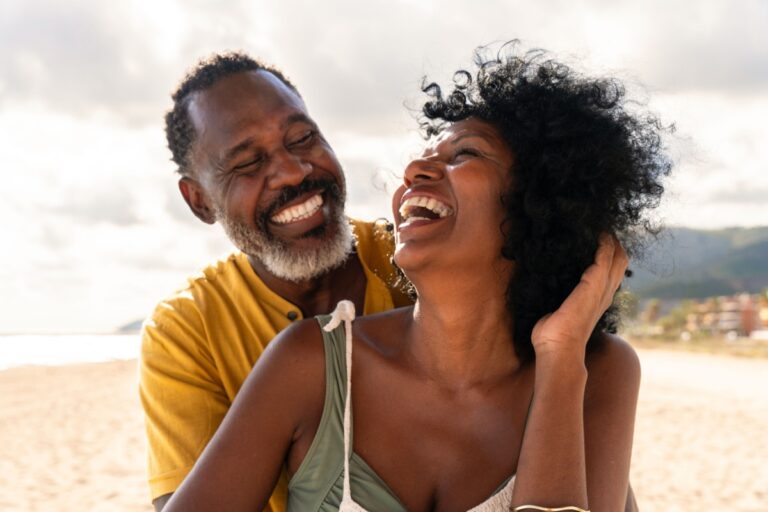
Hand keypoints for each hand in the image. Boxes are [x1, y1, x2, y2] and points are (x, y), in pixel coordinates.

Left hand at [531, 234, 627, 359]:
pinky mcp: (593, 284)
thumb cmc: (554, 337)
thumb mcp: (560, 314)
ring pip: (617, 257)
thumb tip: (548, 296)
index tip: (599, 240)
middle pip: (620, 262)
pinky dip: (603, 243)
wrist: (558, 349)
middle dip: (614, 244)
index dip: (610, 256)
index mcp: (597, 300)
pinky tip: (598, 233)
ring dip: (610, 240)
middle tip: (601, 229)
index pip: (612, 272)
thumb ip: (560, 302)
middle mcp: (604, 294)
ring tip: (601, 226)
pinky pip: (604, 256)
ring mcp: (601, 289)